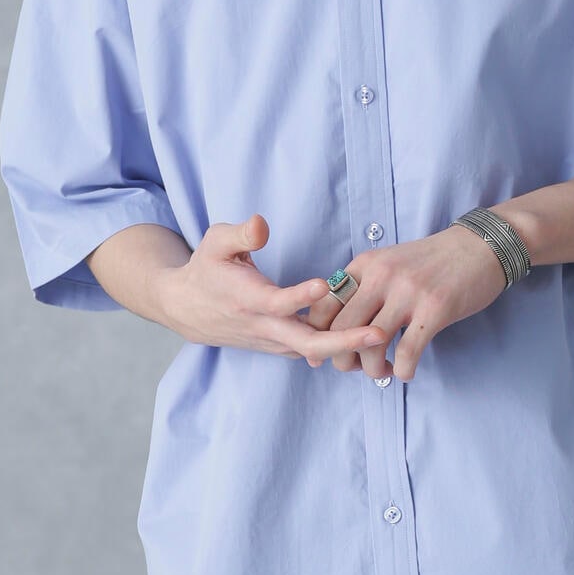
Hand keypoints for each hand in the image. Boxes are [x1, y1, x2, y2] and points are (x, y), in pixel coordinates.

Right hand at [156, 213, 390, 362]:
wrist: (187, 309)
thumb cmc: (206, 269)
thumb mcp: (215, 242)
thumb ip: (241, 234)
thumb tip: (262, 223)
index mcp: (248, 299)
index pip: (277, 303)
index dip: (301, 297)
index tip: (325, 286)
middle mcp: (263, 326)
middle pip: (306, 342)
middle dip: (344, 341)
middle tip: (378, 333)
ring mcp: (272, 340)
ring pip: (312, 351)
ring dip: (347, 348)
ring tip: (386, 341)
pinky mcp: (279, 345)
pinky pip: (311, 350)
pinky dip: (337, 348)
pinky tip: (368, 342)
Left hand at [302, 224, 508, 380]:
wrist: (479, 246)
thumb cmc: (433, 261)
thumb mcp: (390, 262)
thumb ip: (365, 286)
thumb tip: (339, 325)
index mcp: (366, 264)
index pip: (325, 304)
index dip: (318, 335)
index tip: (325, 354)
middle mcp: (382, 275)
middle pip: (342, 329)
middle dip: (342, 359)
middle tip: (355, 368)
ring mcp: (408, 291)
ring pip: (371, 345)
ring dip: (373, 369)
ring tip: (383, 371)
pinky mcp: (435, 308)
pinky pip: (408, 352)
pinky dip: (403, 370)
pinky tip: (407, 371)